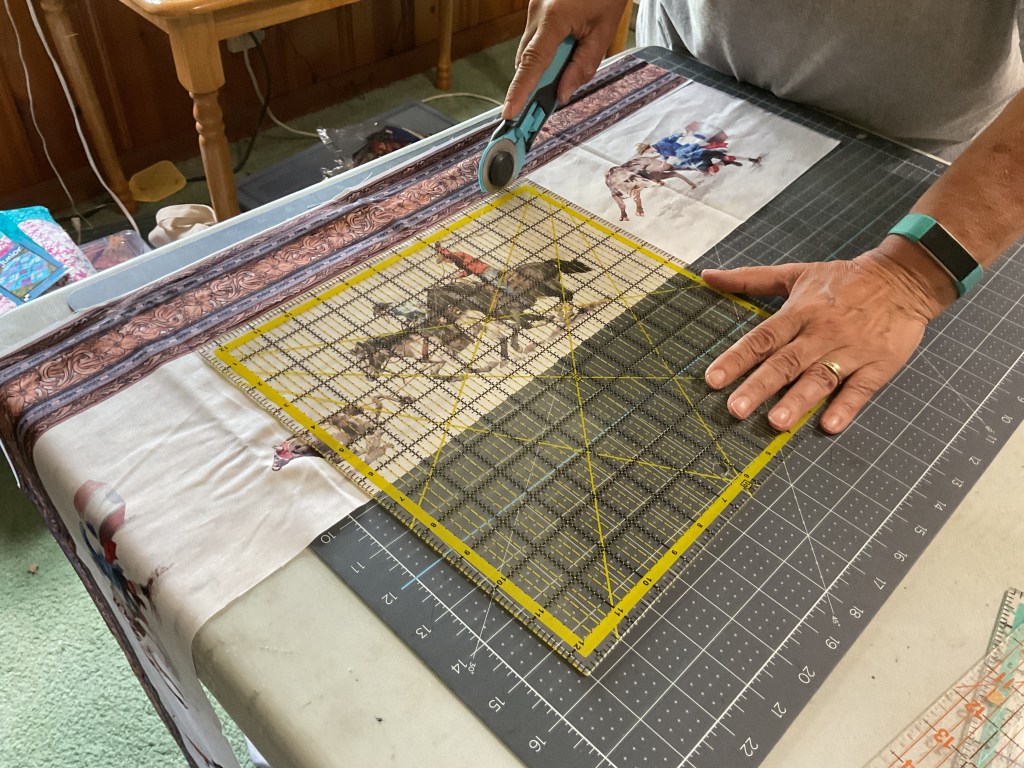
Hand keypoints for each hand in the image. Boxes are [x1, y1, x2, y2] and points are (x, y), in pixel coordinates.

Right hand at [502, 0, 628, 118]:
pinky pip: (535, 37)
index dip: (519, 91)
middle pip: (526, 60)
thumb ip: (582, 66)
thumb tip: (562, 94)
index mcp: (553, 18)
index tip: (510, 113)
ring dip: (543, 65)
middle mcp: (536, 12)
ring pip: (529, 49)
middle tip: (543, 103)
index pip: (532, 62)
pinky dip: (545, 50)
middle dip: (534, 82)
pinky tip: (565, 45)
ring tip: (569, 57)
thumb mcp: (603, 32)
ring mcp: (533, 7)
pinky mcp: (535, 6)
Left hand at [701, 238, 955, 433]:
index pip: (762, 338)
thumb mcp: (796, 273)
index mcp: (799, 312)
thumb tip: (707, 276)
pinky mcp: (878, 364)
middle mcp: (821, 332)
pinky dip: (846, 407)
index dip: (736, 358)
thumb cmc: (844, 280)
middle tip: (735, 409)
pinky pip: (860, 388)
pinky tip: (829, 425)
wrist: (905, 277)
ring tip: (776, 423)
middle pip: (786, 362)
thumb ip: (750, 279)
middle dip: (759, 387)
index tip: (713, 379)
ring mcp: (851, 349)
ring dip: (798, 401)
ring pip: (820, 377)